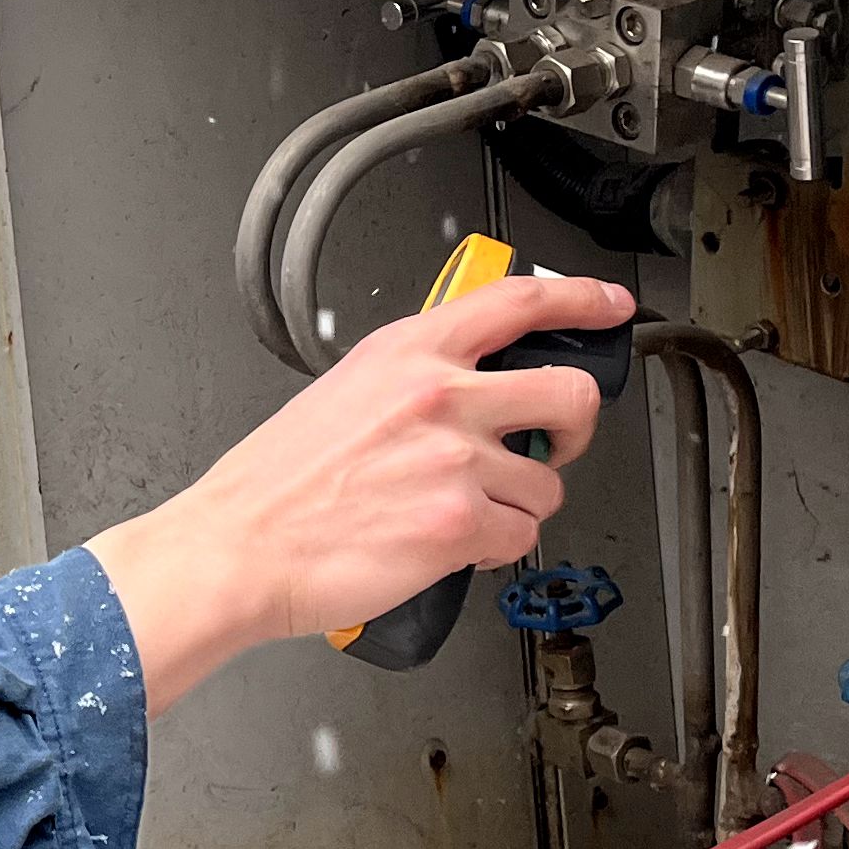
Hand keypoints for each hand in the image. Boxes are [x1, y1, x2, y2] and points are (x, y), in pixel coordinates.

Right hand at [86, 271, 635, 711]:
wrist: (238, 547)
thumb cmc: (276, 483)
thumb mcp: (344, 391)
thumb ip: (412, 379)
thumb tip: (469, 386)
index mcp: (409, 351)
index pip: (519, 302)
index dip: (581, 299)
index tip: (609, 305)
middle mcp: (440, 395)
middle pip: (569, 392)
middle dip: (575, 428)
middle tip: (553, 445)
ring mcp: (454, 458)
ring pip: (547, 483)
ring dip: (517, 505)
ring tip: (465, 513)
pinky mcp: (459, 522)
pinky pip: (519, 537)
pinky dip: (493, 549)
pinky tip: (450, 546)